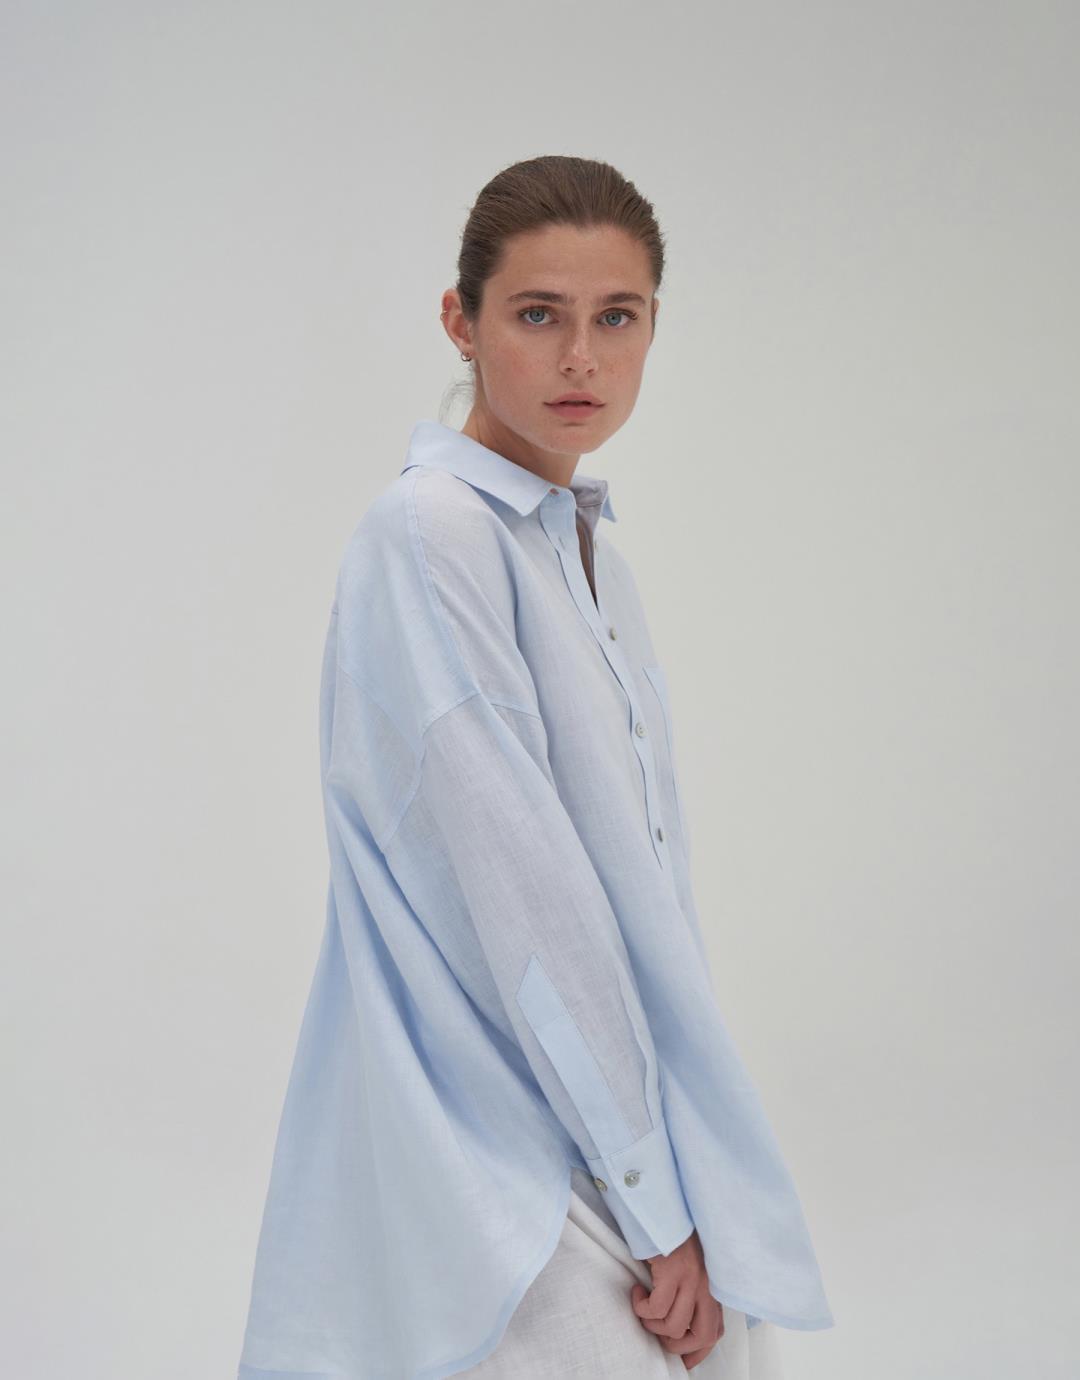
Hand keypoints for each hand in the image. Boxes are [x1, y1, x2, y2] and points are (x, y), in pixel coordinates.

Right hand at [630, 1228, 723, 1370]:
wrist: (661, 1210)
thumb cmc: (669, 1240)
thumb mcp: (686, 1271)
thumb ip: (688, 1295)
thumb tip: (675, 1329)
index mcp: (710, 1288)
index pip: (715, 1331)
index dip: (698, 1352)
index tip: (683, 1361)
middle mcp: (706, 1286)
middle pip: (704, 1335)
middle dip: (678, 1346)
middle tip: (659, 1338)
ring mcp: (691, 1279)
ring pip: (674, 1326)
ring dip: (652, 1325)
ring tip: (643, 1308)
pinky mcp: (673, 1271)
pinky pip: (656, 1308)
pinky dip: (641, 1307)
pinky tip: (637, 1292)